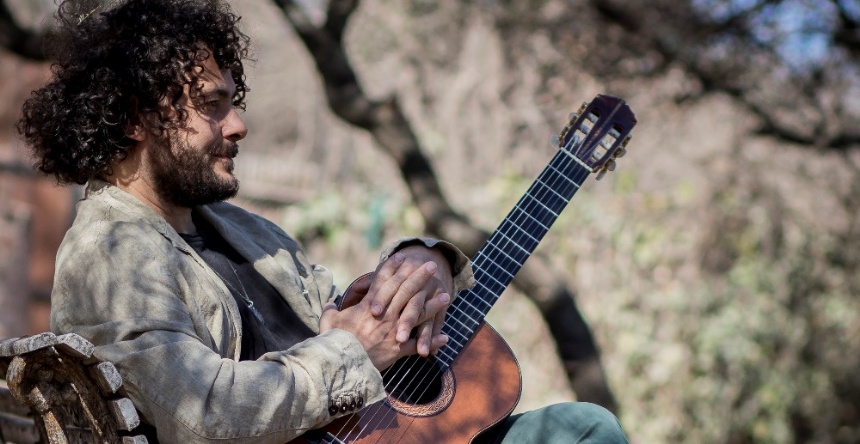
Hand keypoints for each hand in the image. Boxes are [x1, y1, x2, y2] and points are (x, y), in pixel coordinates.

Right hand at [319, 252, 450, 369]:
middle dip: (419, 277)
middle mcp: (385, 315)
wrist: (342, 365)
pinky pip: (418, 344)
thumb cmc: (333, 343)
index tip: (402, 257)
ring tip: (446, 295)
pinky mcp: (398, 350)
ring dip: (432, 304)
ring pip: (417, 313)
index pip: (383, 281)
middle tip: (431, 265)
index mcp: (368, 307)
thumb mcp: (328, 323)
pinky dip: (432, 342)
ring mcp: (394, 331)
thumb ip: (329, 311)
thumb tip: (328, 304)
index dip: (392, 268)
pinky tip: (445, 338)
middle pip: (405, 291)